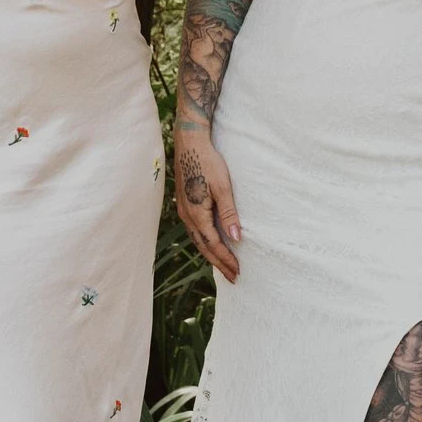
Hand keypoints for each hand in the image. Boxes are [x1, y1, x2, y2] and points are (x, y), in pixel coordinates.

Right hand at [175, 128, 243, 281]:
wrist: (189, 144)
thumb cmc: (208, 162)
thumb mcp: (223, 187)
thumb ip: (229, 213)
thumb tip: (236, 237)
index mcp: (196, 214)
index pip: (213, 245)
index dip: (226, 259)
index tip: (238, 271)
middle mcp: (187, 216)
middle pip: (203, 247)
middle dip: (219, 263)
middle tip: (233, 277)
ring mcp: (184, 211)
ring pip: (198, 240)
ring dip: (211, 254)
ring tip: (224, 266)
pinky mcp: (185, 205)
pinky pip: (195, 231)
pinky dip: (205, 242)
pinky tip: (212, 244)